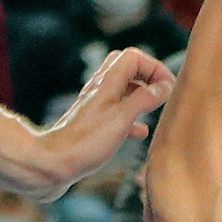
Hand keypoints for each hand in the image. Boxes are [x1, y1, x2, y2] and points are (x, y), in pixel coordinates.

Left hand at [36, 46, 173, 187]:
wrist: (53, 165)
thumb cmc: (86, 142)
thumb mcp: (122, 118)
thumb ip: (144, 99)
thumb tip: (164, 87)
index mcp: (107, 83)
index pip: (133, 57)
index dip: (154, 67)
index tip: (168, 87)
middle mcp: (100, 90)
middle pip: (126, 67)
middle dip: (148, 75)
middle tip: (162, 91)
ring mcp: (96, 106)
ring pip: (123, 89)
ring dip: (141, 94)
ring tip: (156, 108)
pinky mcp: (94, 124)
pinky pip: (117, 111)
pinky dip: (132, 117)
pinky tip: (141, 132)